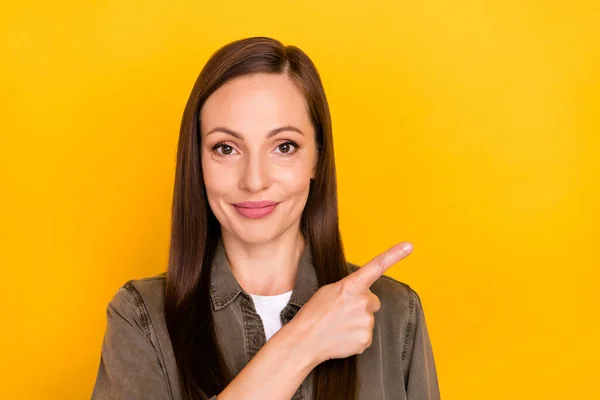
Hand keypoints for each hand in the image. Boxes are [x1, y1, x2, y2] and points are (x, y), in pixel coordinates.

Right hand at [292, 242, 413, 364]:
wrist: (305, 340)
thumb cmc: (314, 314)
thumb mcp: (329, 291)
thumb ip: (350, 289)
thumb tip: (363, 297)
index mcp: (352, 285)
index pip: (377, 266)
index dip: (395, 254)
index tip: (409, 245)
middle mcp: (363, 301)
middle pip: (373, 301)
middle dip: (362, 306)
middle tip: (342, 313)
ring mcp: (366, 321)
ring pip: (368, 320)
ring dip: (357, 322)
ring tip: (338, 326)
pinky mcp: (366, 339)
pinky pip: (366, 336)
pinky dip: (356, 337)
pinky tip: (342, 337)